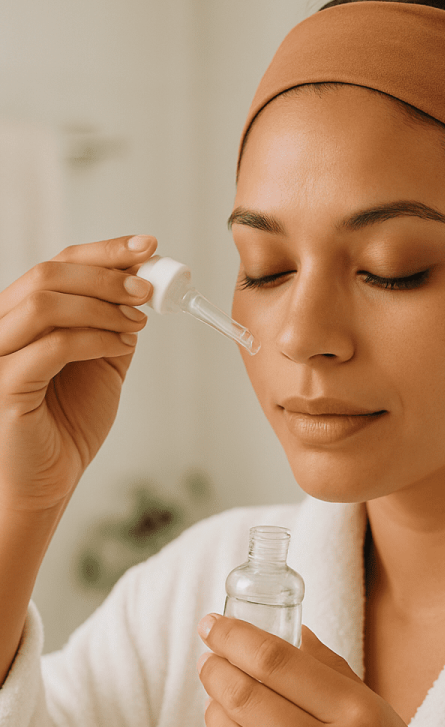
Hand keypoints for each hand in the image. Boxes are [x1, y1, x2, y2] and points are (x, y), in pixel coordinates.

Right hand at [0, 235, 156, 513]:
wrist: (49, 480)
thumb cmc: (69, 422)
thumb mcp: (101, 362)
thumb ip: (112, 325)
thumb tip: (141, 288)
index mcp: (22, 317)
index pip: (57, 265)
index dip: (105, 251)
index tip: (148, 246)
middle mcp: (1, 328)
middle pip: (48, 274)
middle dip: (107, 276)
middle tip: (147, 292)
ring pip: (43, 302)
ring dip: (102, 306)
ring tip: (137, 322)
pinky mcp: (4, 386)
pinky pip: (51, 347)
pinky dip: (95, 338)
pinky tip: (122, 345)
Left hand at [197, 613, 419, 726]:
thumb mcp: (372, 704)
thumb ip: (329, 667)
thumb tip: (293, 631)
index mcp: (353, 708)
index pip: (277, 661)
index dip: (235, 638)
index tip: (213, 624)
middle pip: (247, 697)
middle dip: (217, 668)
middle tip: (209, 653)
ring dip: (215, 704)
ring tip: (216, 687)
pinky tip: (227, 722)